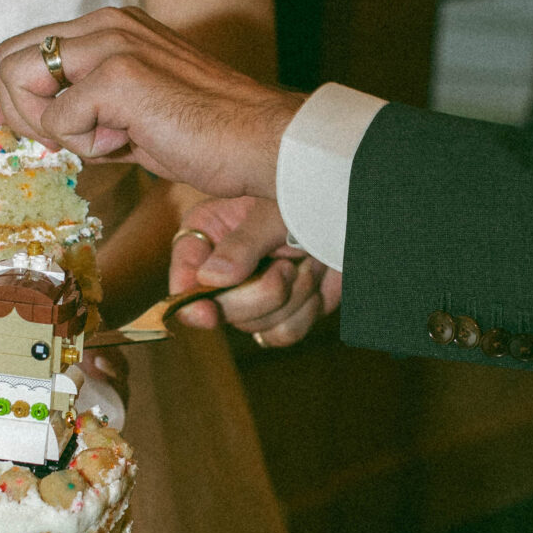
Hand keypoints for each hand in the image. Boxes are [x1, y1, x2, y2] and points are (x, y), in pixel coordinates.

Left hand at [0, 8, 301, 198]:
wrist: (261, 141)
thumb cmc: (205, 134)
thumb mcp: (130, 110)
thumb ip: (78, 107)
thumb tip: (11, 126)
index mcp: (111, 25)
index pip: (27, 49)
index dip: (18, 98)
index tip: (41, 137)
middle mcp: (106, 23)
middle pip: (8, 58)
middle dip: (22, 112)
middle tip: (70, 144)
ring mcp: (110, 43)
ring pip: (20, 83)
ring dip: (53, 129)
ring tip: (108, 141)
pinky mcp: (117, 75)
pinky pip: (57, 121)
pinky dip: (85, 147)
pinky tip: (131, 143)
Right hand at [169, 197, 341, 348]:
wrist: (349, 212)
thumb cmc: (307, 198)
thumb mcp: (271, 213)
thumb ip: (242, 245)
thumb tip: (210, 279)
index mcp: (207, 236)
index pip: (183, 275)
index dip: (189, 299)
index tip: (206, 313)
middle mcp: (222, 269)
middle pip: (220, 309)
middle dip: (259, 294)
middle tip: (286, 267)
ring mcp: (251, 294)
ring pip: (253, 325)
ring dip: (290, 298)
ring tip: (305, 263)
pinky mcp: (279, 313)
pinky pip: (278, 334)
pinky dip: (302, 313)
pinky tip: (313, 283)